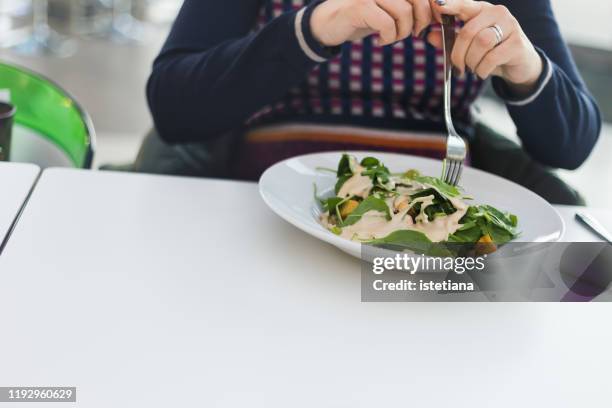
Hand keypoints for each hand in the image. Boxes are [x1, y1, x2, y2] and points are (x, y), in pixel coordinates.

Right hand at [311, 0, 434, 46]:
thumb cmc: (364, 17)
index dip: (433, 8)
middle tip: (413, 33)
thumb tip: (439, 14)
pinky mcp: (360, 6)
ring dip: (403, 32)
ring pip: (404, 12)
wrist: (329, 23)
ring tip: (392, 38)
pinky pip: (387, 24)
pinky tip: (381, 40)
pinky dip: (388, 37)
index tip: (433, 23)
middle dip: (421, 21)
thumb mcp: (391, 9)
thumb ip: (412, 6)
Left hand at [428, 0, 542, 94]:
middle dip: (458, 54)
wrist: (520, 64)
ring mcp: (509, 26)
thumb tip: (429, 36)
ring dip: (472, 62)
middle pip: (468, 31)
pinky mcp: (517, 43)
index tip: (436, 4)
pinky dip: (482, 69)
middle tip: (457, 67)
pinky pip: (492, 58)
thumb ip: (450, 40)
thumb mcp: (468, 47)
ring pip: (481, 43)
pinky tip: (483, 71)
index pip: (464, 4)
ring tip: (473, 68)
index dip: (450, 5)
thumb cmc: (491, 52)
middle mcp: (497, 13)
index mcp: (482, 10)